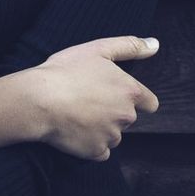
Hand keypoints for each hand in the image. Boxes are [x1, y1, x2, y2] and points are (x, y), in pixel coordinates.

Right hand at [25, 35, 160, 161]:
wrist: (40, 99)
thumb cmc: (66, 71)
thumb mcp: (98, 49)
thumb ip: (130, 46)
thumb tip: (154, 44)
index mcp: (130, 91)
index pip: (150, 103)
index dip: (134, 98)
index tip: (115, 94)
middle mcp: (126, 116)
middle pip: (128, 118)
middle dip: (113, 111)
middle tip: (87, 99)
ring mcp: (111, 136)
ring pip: (114, 135)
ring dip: (102, 128)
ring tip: (78, 114)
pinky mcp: (95, 151)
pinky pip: (100, 151)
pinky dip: (91, 144)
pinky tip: (75, 130)